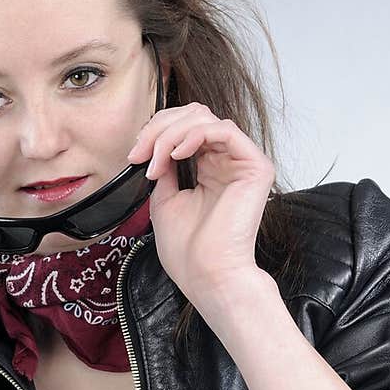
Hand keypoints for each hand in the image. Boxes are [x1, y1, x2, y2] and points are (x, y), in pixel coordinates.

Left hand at [126, 104, 275, 308]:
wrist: (207, 275)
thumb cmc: (188, 250)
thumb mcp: (164, 198)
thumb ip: (164, 166)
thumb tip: (155, 142)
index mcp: (210, 169)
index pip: (186, 127)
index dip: (155, 132)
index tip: (133, 156)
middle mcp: (228, 162)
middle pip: (194, 115)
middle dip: (159, 129)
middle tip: (139, 154)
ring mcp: (243, 163)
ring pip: (205, 118)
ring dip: (170, 135)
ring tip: (155, 162)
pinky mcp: (256, 167)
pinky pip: (224, 129)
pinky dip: (194, 135)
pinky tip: (177, 153)